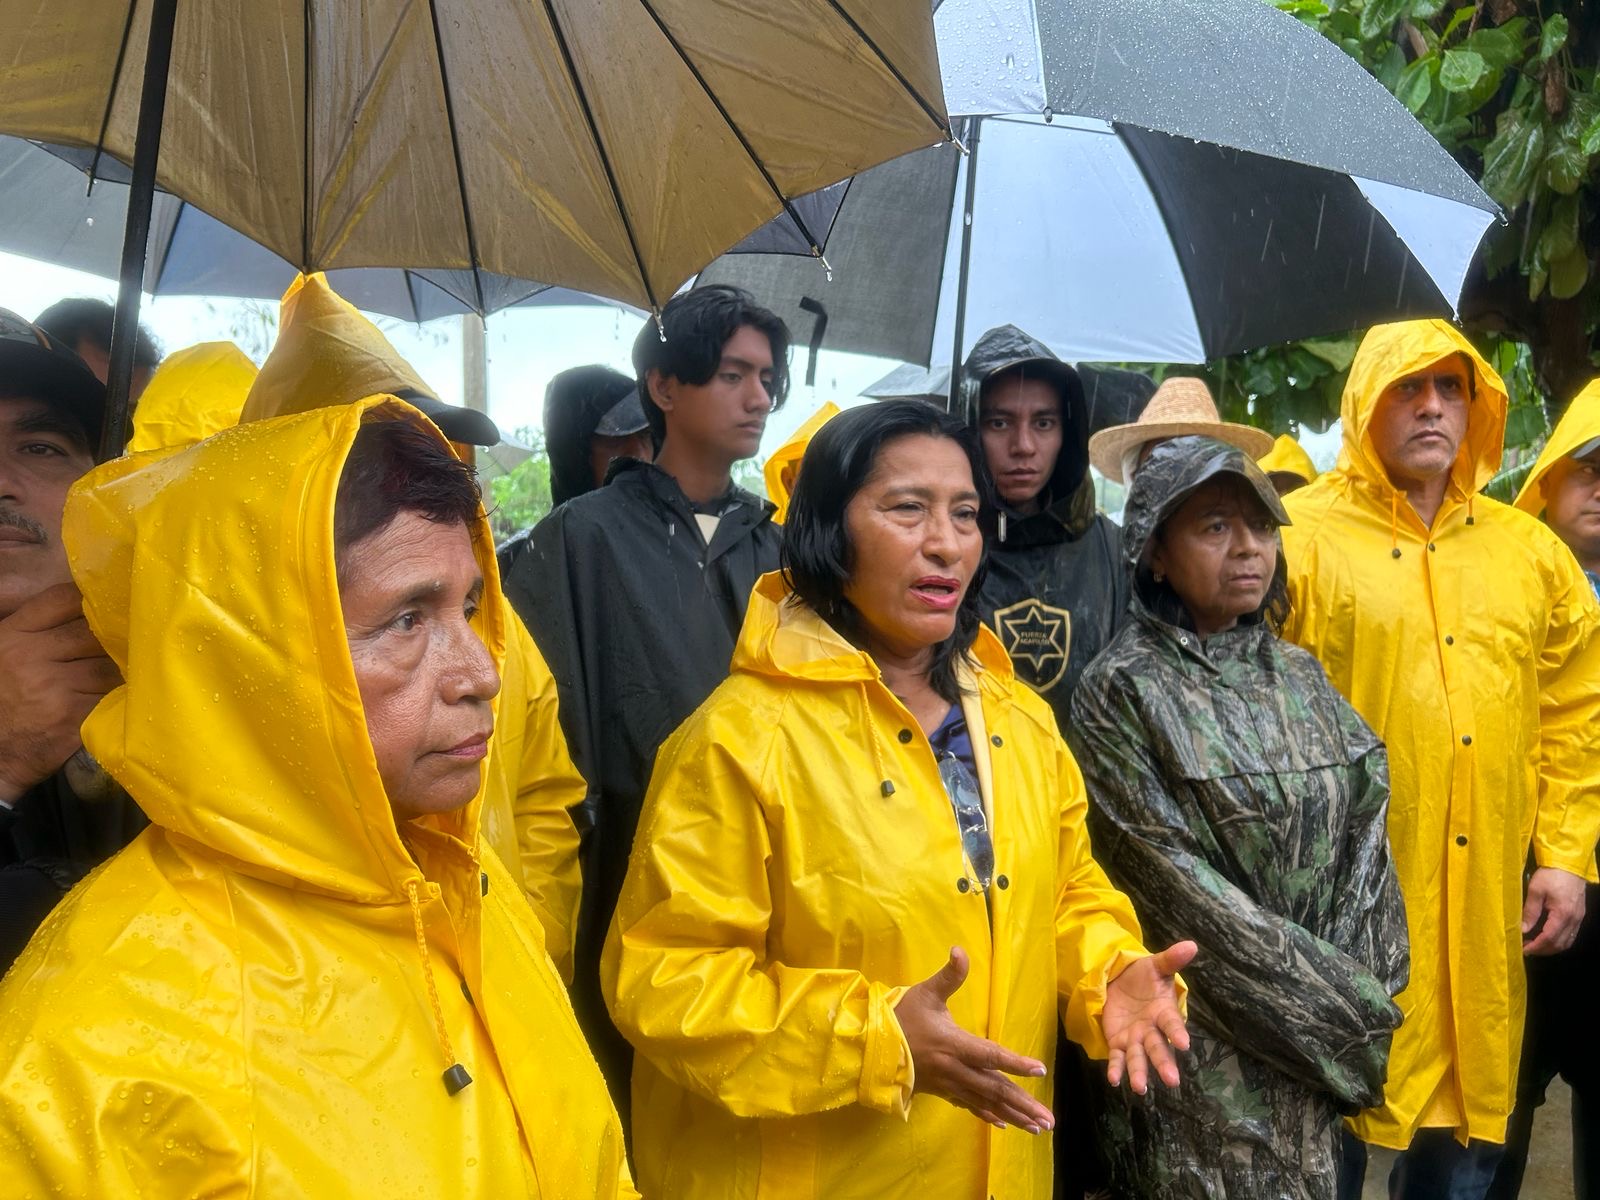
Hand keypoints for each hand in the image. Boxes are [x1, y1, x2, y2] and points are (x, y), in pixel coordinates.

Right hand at [0, 583, 119, 803]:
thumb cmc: (2, 699)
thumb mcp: (3, 652)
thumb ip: (36, 627)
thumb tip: (85, 602)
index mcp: (12, 636)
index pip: (62, 600)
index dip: (92, 599)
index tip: (112, 603)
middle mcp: (31, 657)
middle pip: (93, 632)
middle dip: (116, 636)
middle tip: (138, 636)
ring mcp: (53, 688)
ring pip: (109, 665)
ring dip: (127, 666)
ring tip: (139, 666)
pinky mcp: (73, 717)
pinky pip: (112, 696)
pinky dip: (126, 694)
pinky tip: (135, 692)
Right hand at [895, 947, 1053, 1132]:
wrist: (871, 1047)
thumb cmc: (901, 1017)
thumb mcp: (925, 992)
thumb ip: (949, 975)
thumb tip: (960, 949)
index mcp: (953, 1044)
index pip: (990, 1055)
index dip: (1015, 1062)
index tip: (1040, 1070)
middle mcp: (955, 1070)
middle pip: (994, 1089)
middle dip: (1023, 1104)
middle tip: (1048, 1121)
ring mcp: (949, 1084)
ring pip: (986, 1103)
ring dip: (1013, 1116)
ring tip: (1037, 1129)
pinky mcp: (942, 1091)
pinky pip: (970, 1107)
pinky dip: (989, 1117)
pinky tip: (1004, 1125)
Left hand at [1102, 940, 1195, 1093]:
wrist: (1120, 980)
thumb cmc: (1143, 976)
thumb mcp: (1155, 965)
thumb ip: (1171, 959)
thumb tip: (1192, 945)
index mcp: (1163, 1011)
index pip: (1172, 1023)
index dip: (1178, 1032)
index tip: (1185, 1044)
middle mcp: (1151, 1029)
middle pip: (1158, 1048)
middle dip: (1164, 1063)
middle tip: (1172, 1080)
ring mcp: (1135, 1038)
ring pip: (1138, 1058)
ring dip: (1139, 1073)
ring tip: (1140, 1088)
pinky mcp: (1118, 1041)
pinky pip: (1117, 1057)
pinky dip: (1116, 1068)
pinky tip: (1114, 1079)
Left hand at [1523, 867, 1586, 955]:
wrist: (1569, 864)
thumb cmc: (1551, 875)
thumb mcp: (1536, 890)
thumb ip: (1530, 911)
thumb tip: (1523, 929)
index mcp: (1563, 914)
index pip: (1550, 938)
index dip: (1536, 947)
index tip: (1523, 950)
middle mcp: (1574, 919)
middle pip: (1560, 944)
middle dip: (1543, 950)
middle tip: (1527, 948)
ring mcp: (1578, 918)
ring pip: (1567, 941)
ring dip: (1551, 947)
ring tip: (1535, 945)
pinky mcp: (1579, 915)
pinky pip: (1571, 934)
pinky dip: (1559, 940)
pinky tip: (1547, 937)